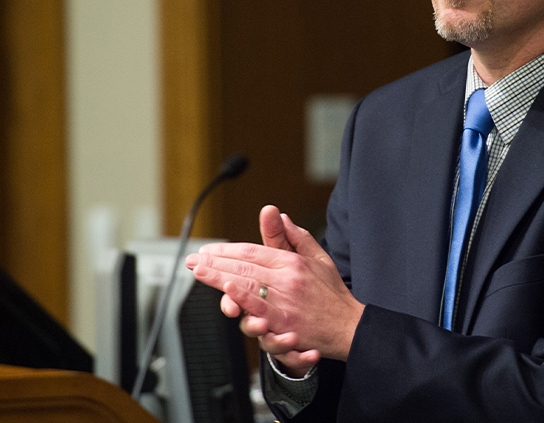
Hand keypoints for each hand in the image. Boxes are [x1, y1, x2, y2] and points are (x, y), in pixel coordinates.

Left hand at [185, 207, 364, 371]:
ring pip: (246, 282)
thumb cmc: (333, 295)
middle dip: (215, 261)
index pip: (253, 251)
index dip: (228, 250)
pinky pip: (260, 306)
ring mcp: (286, 299)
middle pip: (245, 265)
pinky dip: (242, 296)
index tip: (208, 251)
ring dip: (219, 276)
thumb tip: (280, 216)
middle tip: (193, 260)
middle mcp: (288, 277)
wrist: (349, 327)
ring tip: (199, 270)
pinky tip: (227, 289)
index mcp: (293, 262)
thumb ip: (296, 237)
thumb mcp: (319, 259)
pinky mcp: (285, 321)